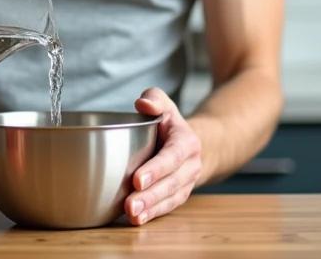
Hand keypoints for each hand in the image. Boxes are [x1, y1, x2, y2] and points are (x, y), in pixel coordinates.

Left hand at [124, 88, 201, 225]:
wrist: (191, 145)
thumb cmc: (170, 123)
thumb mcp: (165, 105)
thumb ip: (154, 99)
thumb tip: (142, 104)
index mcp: (187, 142)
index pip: (172, 156)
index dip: (156, 169)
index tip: (137, 180)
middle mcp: (191, 165)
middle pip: (172, 182)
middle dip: (151, 195)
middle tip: (130, 205)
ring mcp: (187, 183)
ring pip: (171, 199)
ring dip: (151, 209)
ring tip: (132, 216)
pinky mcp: (179, 196)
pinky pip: (168, 208)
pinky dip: (153, 215)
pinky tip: (137, 221)